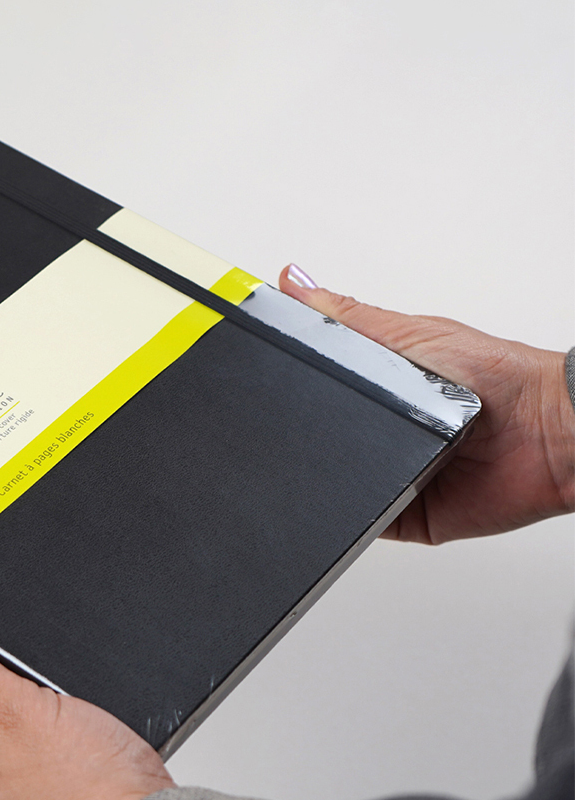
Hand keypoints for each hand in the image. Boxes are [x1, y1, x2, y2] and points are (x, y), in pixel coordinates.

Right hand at [280, 265, 573, 543]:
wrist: (552, 433)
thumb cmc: (499, 375)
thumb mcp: (408, 332)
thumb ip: (347, 317)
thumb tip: (294, 280)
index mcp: (375, 390)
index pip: (313, 388)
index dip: (284, 383)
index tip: (255, 369)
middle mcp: (378, 434)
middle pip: (314, 437)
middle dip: (303, 431)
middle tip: (304, 416)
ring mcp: (386, 475)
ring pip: (332, 480)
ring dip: (329, 470)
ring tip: (351, 447)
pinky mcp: (400, 516)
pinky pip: (361, 520)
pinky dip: (355, 511)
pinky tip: (361, 487)